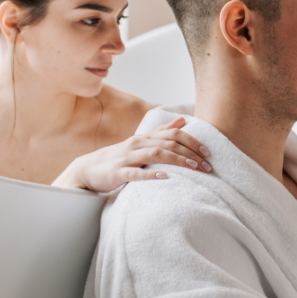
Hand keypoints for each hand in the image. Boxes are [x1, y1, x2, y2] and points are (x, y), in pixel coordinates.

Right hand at [52, 117, 211, 192]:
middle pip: (168, 143)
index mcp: (145, 138)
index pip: (173, 134)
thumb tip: (183, 120)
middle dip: (190, 153)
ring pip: (155, 154)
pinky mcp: (117, 173)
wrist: (88, 169)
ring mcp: (127, 158)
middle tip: (207, 164)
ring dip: (176, 160)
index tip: (208, 152)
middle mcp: (137, 144)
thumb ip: (162, 131)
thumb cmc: (118, 157)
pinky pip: (135, 173)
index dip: (192, 141)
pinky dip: (150, 174)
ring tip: (193, 167)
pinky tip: (164, 177)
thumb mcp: (141, 142)